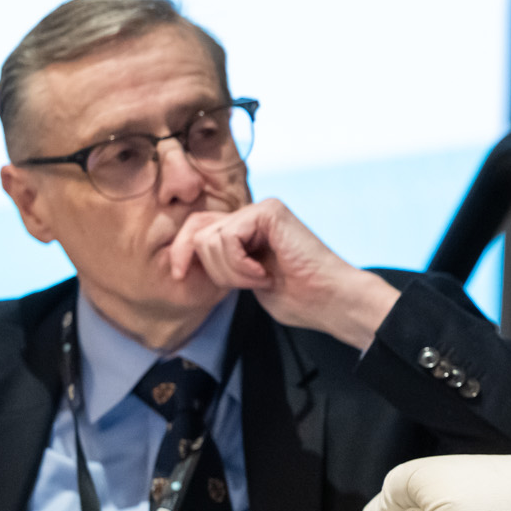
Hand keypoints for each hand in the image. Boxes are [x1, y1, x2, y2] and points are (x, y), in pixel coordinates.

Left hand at [166, 198, 397, 349]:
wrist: (331, 301)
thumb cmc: (300, 298)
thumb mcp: (245, 280)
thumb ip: (222, 262)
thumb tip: (184, 257)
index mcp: (247, 229)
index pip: (197, 227)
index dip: (181, 250)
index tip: (180, 275)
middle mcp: (253, 214)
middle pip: (197, 229)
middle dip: (210, 266)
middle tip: (244, 284)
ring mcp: (262, 209)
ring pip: (210, 238)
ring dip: (231, 271)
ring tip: (260, 280)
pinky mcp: (269, 211)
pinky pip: (228, 237)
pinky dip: (239, 264)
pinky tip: (264, 274)